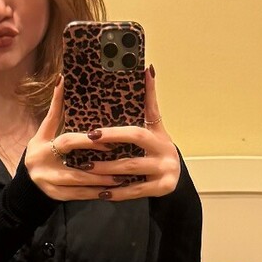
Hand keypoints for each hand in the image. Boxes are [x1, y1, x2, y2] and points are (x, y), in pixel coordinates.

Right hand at [23, 75, 124, 201]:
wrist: (26, 183)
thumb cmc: (41, 150)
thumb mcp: (44, 131)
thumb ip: (55, 110)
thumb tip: (62, 80)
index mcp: (42, 147)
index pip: (67, 142)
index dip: (86, 141)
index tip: (106, 140)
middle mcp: (44, 168)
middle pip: (74, 171)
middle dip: (98, 170)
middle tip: (120, 165)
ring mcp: (50, 185)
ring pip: (79, 187)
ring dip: (100, 184)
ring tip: (121, 180)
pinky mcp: (56, 198)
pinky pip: (79, 196)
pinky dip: (95, 194)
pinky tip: (111, 192)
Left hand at [81, 64, 181, 200]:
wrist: (177, 176)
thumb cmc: (158, 146)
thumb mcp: (155, 125)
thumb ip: (149, 101)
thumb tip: (148, 68)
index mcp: (160, 137)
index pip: (136, 134)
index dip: (114, 134)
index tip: (92, 133)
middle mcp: (165, 155)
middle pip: (133, 156)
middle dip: (107, 157)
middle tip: (85, 153)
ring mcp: (165, 174)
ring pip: (131, 174)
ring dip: (107, 172)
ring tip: (87, 169)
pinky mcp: (161, 189)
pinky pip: (135, 192)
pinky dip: (117, 193)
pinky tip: (101, 193)